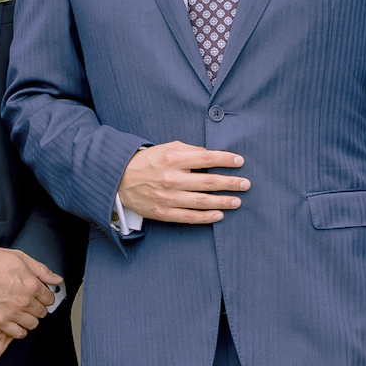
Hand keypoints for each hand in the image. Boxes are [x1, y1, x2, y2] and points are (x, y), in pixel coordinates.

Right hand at [0, 246, 61, 339]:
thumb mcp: (21, 258)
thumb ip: (42, 270)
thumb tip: (57, 279)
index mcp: (32, 285)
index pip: (49, 299)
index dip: (45, 298)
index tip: (40, 297)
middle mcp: (25, 301)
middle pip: (41, 312)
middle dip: (38, 309)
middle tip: (30, 305)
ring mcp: (12, 313)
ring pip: (32, 324)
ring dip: (30, 320)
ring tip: (23, 315)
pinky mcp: (0, 322)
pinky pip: (18, 333)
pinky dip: (20, 331)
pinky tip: (16, 325)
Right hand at [119, 143, 249, 223]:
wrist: (119, 181)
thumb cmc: (147, 162)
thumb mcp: (166, 148)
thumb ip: (189, 150)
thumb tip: (211, 154)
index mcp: (172, 159)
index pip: (206, 158)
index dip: (225, 159)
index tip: (240, 161)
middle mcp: (171, 179)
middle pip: (208, 182)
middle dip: (230, 183)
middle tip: (246, 184)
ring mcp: (167, 198)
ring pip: (201, 201)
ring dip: (223, 201)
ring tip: (237, 201)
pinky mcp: (163, 213)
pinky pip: (189, 217)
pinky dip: (205, 217)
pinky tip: (219, 215)